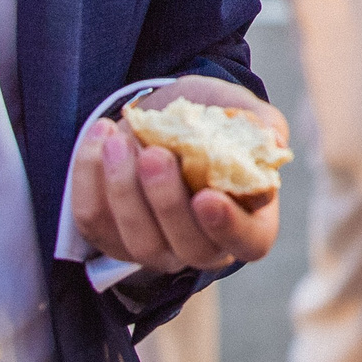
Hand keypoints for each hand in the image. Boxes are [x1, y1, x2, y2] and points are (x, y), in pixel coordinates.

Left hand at [70, 76, 286, 275]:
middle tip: (154, 154)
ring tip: (119, 138)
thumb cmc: (216, 119)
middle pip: (186, 248)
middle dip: (165, 202)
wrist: (169, 114)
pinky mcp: (111, 237)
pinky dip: (90, 178)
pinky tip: (101, 135)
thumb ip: (261, 126)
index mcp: (249, 222)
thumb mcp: (243, 113)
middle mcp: (203, 246)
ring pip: (136, 241)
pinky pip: (94, 222)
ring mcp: (156, 248)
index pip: (248, 242)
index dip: (228, 227)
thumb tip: (272, 143)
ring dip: (122, 189)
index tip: (206, 197)